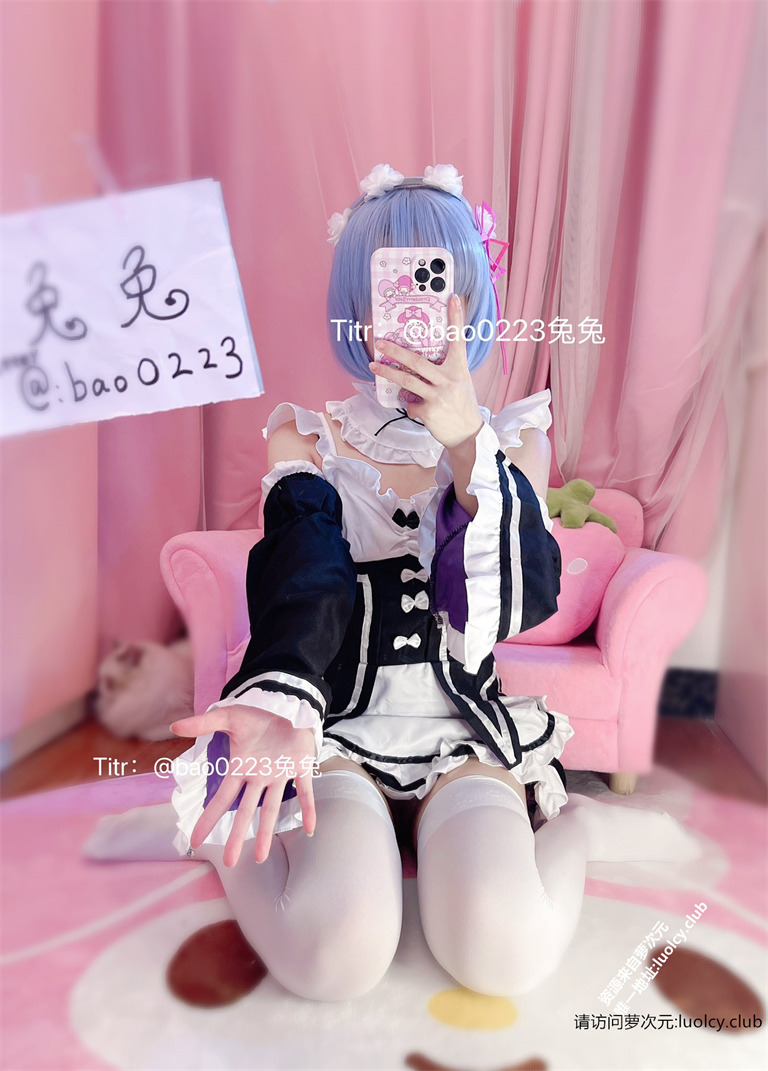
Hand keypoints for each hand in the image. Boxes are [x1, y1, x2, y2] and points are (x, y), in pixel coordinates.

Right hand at [170, 705, 316, 867]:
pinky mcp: (301, 766)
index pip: (222, 798)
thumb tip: (174, 727)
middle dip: (237, 835)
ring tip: (260, 857)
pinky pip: (305, 791)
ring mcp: (280, 774)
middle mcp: (259, 777)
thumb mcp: (229, 717)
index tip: (196, 841)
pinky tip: (310, 828)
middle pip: (245, 811)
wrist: (285, 703)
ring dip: (266, 831)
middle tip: (229, 862)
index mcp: (241, 768)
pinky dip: (308, 808)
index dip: (209, 818)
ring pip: (272, 807)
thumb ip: (204, 724)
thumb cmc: (257, 715)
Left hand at [369, 294, 483, 449]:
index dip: (456, 319)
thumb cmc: (462, 405)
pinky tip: (417, 408)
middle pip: (417, 361)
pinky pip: (410, 403)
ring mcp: (438, 396)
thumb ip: (446, 371)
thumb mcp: (461, 383)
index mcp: (459, 369)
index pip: (458, 340)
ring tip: (373, 367)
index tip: (452, 299)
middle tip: (380, 343)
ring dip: (387, 373)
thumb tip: (419, 363)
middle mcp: (449, 380)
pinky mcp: (428, 411)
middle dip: (395, 351)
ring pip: (407, 381)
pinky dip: (409, 404)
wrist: (467, 434)